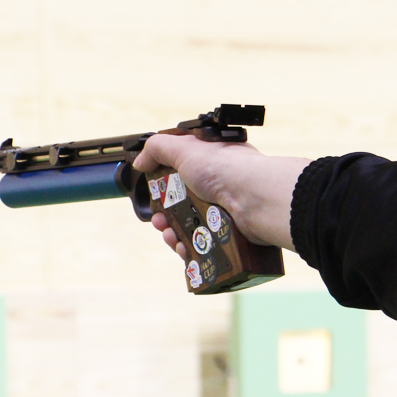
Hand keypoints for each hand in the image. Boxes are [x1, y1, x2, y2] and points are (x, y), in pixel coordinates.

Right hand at [133, 132, 309, 255]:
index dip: (164, 186)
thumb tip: (140, 161)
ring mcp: (225, 211)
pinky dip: (189, 248)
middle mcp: (219, 187)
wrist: (255, 199)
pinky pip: (203, 244)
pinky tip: (182, 248)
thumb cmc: (225, 168)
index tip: (153, 194)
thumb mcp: (185, 148)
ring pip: (191, 227)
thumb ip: (158, 148)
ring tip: (169, 235)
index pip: (182, 175)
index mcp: (211, 164)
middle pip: (183, 204)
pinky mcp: (229, 234)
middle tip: (159, 221)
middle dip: (164, 214)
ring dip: (173, 233)